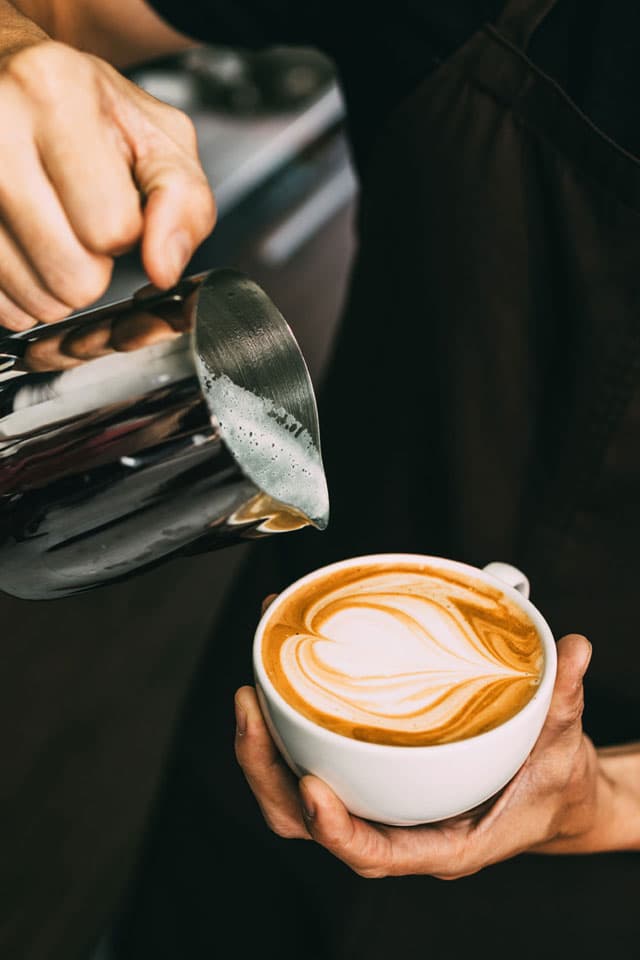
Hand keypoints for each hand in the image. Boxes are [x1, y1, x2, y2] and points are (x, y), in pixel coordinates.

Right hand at [0, 40, 215, 330]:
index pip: (112, 227)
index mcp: (56, 91)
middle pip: (73, 273)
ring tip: (55, 238)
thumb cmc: (87, 109)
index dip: (127, 229)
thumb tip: (164, 268)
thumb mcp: (160, 138)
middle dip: (95, 267)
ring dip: (57, 286)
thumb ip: (184, 203)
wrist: (9, 79)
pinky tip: (26, 254)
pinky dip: (20, 293)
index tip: (113, 200)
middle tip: (83, 226)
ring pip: (33, 295)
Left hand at [235, 633, 604, 878]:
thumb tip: (572, 652)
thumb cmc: (550, 786)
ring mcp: (376, 803)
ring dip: (263, 752)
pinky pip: (313, 765)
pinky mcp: (368, 778)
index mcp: (440, 841)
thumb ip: (562, 701)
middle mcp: (396, 828)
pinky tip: (277, 685)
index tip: (311, 786)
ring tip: (249, 692)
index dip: (335, 828)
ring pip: (295, 798)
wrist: (551, 796)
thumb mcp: (562, 747)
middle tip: (250, 706)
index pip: (374, 853)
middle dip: (268, 772)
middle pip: (308, 824)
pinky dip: (286, 733)